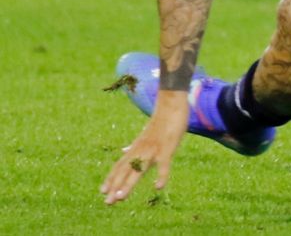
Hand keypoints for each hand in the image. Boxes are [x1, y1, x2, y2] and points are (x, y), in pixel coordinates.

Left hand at [102, 89, 187, 204]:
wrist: (171, 105)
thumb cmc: (161, 121)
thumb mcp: (144, 135)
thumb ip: (134, 146)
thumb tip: (124, 151)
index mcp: (136, 148)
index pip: (120, 165)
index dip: (111, 179)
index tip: (102, 191)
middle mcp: (141, 150)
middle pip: (125, 170)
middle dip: (116, 186)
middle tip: (107, 202)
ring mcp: (153, 150)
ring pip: (138, 169)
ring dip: (129, 184)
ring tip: (121, 197)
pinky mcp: (167, 148)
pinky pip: (164, 164)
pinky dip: (161, 175)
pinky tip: (158, 187)